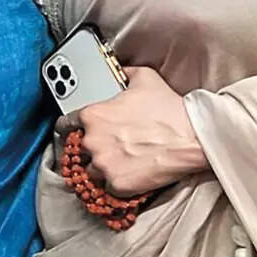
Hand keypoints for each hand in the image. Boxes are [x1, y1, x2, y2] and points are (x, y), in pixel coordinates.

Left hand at [54, 66, 208, 196]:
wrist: (192, 138)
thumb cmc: (169, 109)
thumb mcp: (143, 77)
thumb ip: (123, 72)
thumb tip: (118, 70)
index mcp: (92, 115)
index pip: (64, 125)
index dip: (69, 127)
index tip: (73, 131)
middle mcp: (92, 141)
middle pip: (77, 149)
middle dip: (89, 148)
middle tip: (105, 146)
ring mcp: (103, 165)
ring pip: (89, 170)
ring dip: (99, 167)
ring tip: (117, 161)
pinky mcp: (117, 184)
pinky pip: (106, 187)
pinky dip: (114, 182)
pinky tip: (126, 173)